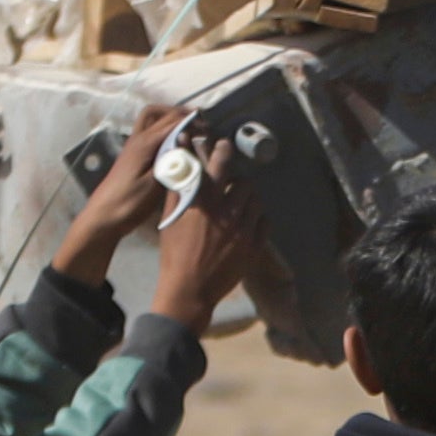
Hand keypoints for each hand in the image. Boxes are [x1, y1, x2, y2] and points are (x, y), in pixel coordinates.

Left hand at [50, 107, 185, 283]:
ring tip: (188, 129)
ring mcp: (133, 145)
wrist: (104, 216)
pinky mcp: (133, 154)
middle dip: (181, 113)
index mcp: (145, 143)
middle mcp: (138, 138)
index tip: (208, 127)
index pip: (172, 121)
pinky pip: (149, 131)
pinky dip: (164, 129)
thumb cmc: (129, 203)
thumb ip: (171, 162)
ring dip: (170, 118)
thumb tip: (188, 144)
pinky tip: (176, 143)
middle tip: (200, 124)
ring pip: (151, 119)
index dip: (191, 120)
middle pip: (159, 113)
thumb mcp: (155, 185)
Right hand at [155, 143, 282, 335]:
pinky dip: (258, 219)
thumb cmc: (174, 252)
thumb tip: (181, 161)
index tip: (225, 147)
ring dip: (248, 200)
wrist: (189, 289)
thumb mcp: (170, 217)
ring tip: (240, 206)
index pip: (220, 164)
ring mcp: (243, 230)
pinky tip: (248, 223)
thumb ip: (178, 187)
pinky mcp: (254, 247)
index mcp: (204, 201)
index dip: (224, 151)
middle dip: (238, 181)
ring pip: (256, 202)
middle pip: (244, 183)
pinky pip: (265, 223)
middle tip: (232, 186)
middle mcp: (227, 211)